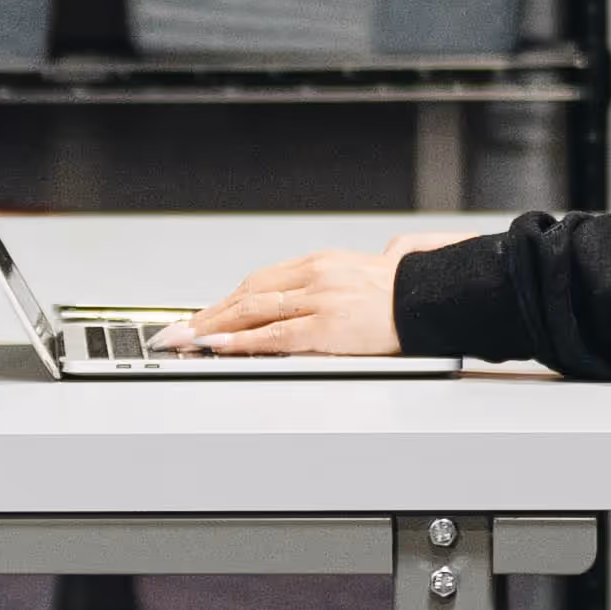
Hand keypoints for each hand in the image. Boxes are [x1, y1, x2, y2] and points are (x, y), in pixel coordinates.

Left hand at [179, 232, 466, 357]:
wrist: (434, 299)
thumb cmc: (404, 294)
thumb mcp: (358, 277)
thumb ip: (328, 283)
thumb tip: (306, 291)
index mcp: (319, 263)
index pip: (257, 281)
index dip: (223, 301)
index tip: (198, 317)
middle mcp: (314, 275)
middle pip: (246, 294)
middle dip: (207, 315)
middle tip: (177, 332)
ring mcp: (319, 299)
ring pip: (252, 311)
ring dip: (213, 327)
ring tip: (187, 341)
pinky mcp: (328, 325)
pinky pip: (275, 334)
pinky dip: (242, 340)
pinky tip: (219, 346)